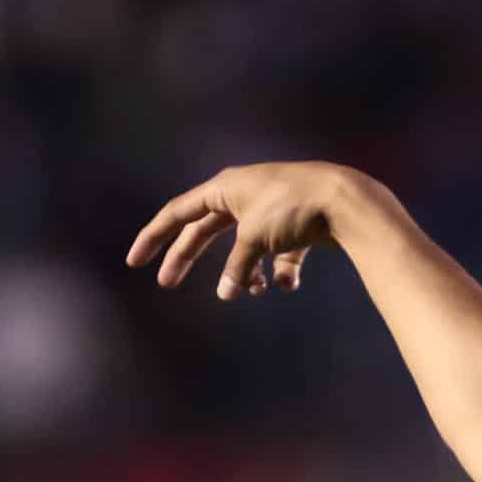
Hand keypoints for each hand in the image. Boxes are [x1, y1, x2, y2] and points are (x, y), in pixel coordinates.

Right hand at [126, 162, 357, 298]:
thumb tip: (228, 293)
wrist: (345, 201)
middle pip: (205, 231)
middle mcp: (244, 196)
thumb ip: (237, 267)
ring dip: (245, 272)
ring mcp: (270, 211)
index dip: (154, 237)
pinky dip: (281, 271)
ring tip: (252, 290)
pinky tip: (287, 282)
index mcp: (224, 188)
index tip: (135, 261)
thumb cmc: (293, 208)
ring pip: (245, 247)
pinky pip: (279, 254)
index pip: (178, 213)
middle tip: (167, 284)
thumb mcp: (254, 237)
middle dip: (188, 258)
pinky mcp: (296, 227)